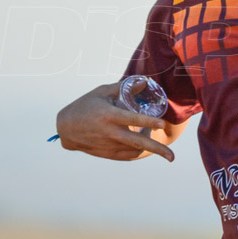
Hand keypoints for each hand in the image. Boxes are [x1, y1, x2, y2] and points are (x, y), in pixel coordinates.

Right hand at [55, 83, 174, 161]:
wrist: (66, 128)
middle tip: (172, 156)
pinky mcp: (107, 154)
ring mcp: (108, 145)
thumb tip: (145, 82)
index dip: (149, 122)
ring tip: (156, 143)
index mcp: (108, 115)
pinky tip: (143, 146)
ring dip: (148, 148)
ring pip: (134, 150)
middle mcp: (109, 133)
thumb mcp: (102, 92)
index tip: (163, 125)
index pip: (132, 120)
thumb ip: (124, 87)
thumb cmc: (85, 105)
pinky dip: (138, 152)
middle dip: (157, 150)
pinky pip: (127, 156)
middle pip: (137, 143)